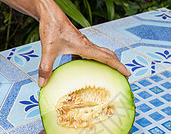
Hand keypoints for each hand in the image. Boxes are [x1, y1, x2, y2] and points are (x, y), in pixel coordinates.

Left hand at [0, 0, 130, 86]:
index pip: (106, 58)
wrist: (49, 13)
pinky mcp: (76, 42)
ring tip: (109, 74)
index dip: (118, 66)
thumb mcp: (48, 49)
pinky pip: (87, 54)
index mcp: (85, 46)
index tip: (128, 74)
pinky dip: (89, 62)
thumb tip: (42, 84)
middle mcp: (87, 44)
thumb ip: (45, 67)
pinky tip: (82, 69)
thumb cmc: (51, 28)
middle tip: (124, 75)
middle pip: (108, 55)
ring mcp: (82, 43)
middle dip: (117, 65)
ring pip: (99, 53)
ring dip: (106, 62)